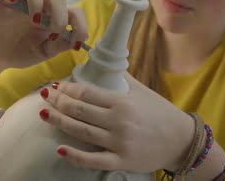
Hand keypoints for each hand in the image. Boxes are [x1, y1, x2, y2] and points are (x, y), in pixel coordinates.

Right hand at [0, 0, 87, 69]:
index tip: (76, 43)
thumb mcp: (45, 51)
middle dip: (60, 15)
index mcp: (52, 16)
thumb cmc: (22, 51)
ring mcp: (17, 1)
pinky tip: (10, 1)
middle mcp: (37, 5)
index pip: (74, 11)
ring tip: (34, 19)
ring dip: (36, 0)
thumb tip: (81, 39)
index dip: (80, 24)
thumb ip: (61, 45)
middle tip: (53, 32)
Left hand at [39, 73, 194, 172]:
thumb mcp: (142, 91)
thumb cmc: (160, 113)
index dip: (67, 89)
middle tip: (44, 96)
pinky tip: (61, 148)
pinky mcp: (122, 160)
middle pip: (79, 109)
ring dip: (59, 121)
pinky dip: (75, 155)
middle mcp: (118, 120)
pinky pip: (93, 160)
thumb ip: (122, 79)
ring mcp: (119, 142)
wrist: (181, 140)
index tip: (55, 86)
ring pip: (81, 131)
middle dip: (58, 102)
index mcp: (122, 101)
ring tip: (43, 113)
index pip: (86, 92)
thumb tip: (104, 64)